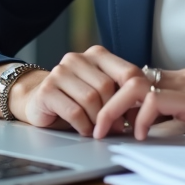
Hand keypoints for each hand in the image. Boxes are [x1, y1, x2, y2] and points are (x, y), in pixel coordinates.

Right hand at [9, 45, 142, 135]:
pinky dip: (84, 126)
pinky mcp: (47, 90)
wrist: (39, 100)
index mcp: (97, 54)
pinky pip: (74, 112)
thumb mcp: (102, 90)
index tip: (138, 114)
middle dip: (114, 112)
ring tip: (98, 129)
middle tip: (117, 127)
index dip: (135, 96)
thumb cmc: (76, 98)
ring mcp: (60, 72)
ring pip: (91, 99)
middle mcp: (77, 59)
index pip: (127, 71)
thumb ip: (121, 93)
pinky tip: (84, 130)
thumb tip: (145, 109)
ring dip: (97, 121)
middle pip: (108, 87)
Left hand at [93, 68, 184, 145]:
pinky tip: (140, 135)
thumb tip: (155, 130)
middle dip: (105, 101)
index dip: (116, 98)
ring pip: (137, 84)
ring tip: (106, 131)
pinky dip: (141, 117)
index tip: (105, 120)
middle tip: (94, 126)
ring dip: (114, 109)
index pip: (139, 79)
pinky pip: (159, 100)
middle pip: (130, 77)